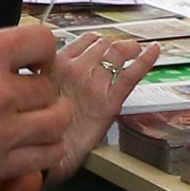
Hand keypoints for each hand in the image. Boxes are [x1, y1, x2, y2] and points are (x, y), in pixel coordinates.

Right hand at [0, 25, 73, 190]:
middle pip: (50, 86)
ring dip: (49, 118)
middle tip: (27, 94)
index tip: (34, 61)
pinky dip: (43, 149)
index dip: (41, 50)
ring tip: (35, 119)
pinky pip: (44, 156)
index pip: (42, 41)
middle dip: (40, 88)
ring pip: (57, 122)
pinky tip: (29, 144)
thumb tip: (14, 52)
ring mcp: (0, 131)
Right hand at [52, 32, 159, 179]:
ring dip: (128, 48)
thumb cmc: (38, 127)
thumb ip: (47, 79)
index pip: (84, 41)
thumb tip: (56, 75)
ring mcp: (96, 83)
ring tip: (135, 49)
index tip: (102, 44)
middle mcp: (77, 69)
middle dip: (114, 45)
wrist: (44, 150)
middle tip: (122, 49)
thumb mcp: (36, 93)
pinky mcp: (111, 99)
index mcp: (56, 66)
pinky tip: (154, 50)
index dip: (97, 41)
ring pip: (118, 53)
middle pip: (103, 44)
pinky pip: (133, 73)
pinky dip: (146, 59)